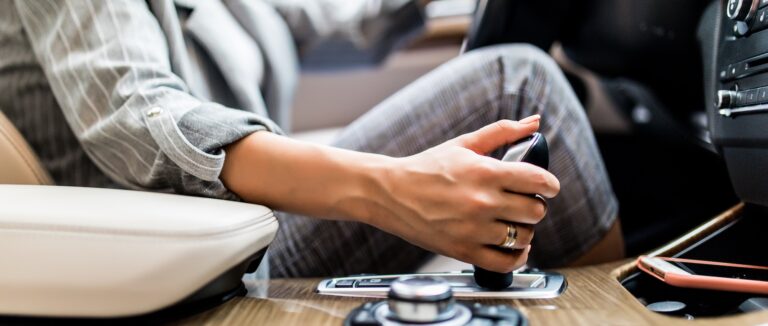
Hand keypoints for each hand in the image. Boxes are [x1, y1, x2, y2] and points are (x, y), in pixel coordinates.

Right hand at [369, 116, 559, 272]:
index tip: (548, 187)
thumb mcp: (464, 144)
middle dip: (534, 206)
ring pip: (523, 237)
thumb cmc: (426, 167)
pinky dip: (516, 258)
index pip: (538, 180)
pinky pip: (505, 263)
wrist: (390, 193)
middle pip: (535, 211)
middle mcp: (482, 201)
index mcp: (484, 172)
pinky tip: (512, 247)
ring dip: (524, 231)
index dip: (550, 184)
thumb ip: (502, 132)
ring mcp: (473, 229)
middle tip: (523, 203)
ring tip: (512, 223)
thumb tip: (534, 122)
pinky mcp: (463, 250)